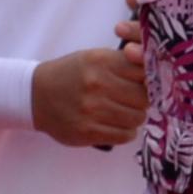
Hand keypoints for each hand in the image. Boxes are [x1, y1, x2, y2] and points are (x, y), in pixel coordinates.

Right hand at [30, 45, 146, 148]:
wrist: (35, 95)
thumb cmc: (71, 74)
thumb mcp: (94, 57)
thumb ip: (124, 62)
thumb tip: (157, 74)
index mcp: (99, 61)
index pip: (144, 71)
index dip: (149, 79)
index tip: (146, 83)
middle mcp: (96, 84)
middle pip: (144, 97)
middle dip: (142, 100)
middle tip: (132, 99)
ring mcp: (91, 109)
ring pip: (137, 118)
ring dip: (134, 116)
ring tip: (121, 111)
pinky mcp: (88, 131)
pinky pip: (125, 135)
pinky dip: (125, 131)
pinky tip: (113, 123)